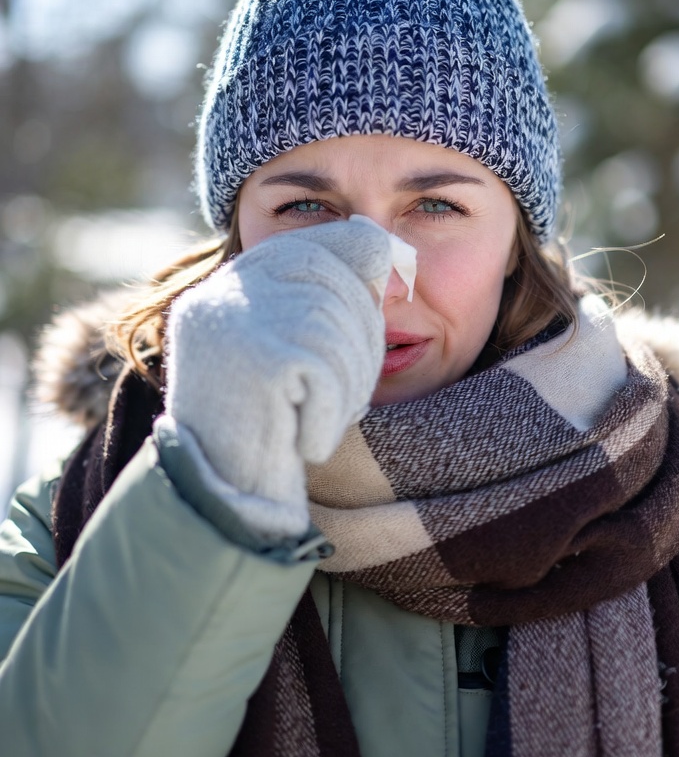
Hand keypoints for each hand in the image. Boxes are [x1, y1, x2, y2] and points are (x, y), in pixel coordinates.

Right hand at [163, 219, 391, 536]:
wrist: (216, 511)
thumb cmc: (263, 440)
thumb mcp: (285, 362)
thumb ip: (319, 304)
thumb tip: (383, 244)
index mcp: (224, 292)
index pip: (307, 245)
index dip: (353, 265)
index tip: (381, 284)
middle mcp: (220, 299)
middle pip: (330, 280)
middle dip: (361, 334)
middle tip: (348, 393)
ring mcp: (233, 328)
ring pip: (335, 328)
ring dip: (348, 385)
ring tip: (320, 422)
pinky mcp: (255, 363)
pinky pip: (328, 373)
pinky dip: (332, 414)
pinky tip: (307, 443)